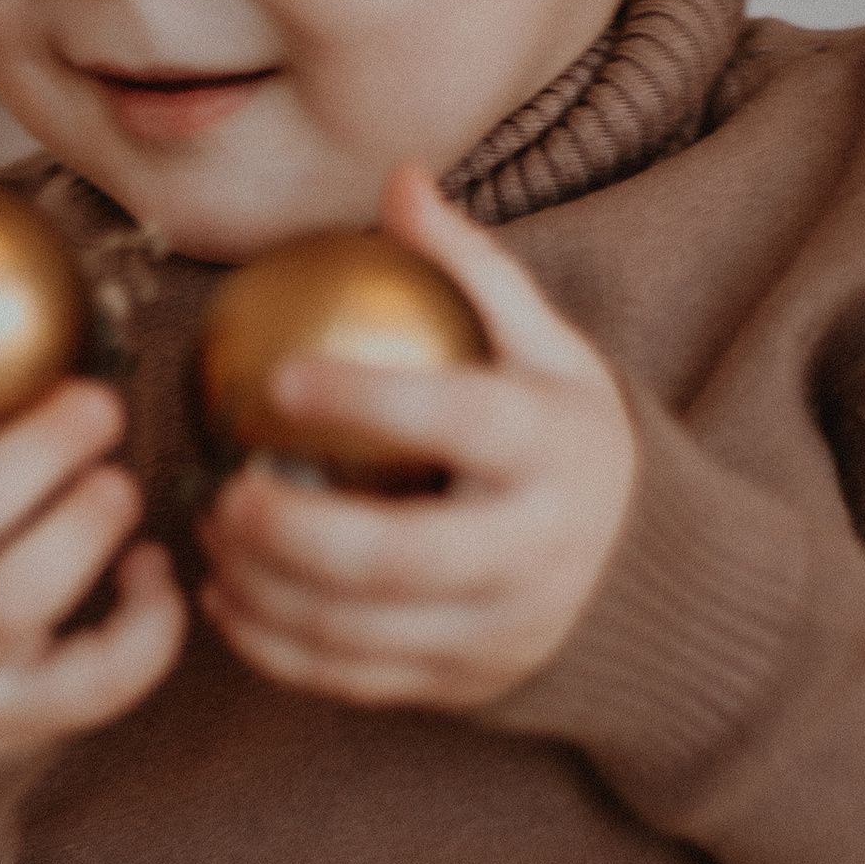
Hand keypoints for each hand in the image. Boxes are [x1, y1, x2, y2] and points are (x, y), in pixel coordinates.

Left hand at [198, 166, 634, 712]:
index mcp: (551, 451)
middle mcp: (532, 551)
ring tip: (213, 534)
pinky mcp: (461, 683)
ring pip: (358, 633)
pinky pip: (351, 680)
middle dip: (291, 531)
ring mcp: (498, 630)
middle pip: (395, 558)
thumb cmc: (566, 440)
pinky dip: (274, 648)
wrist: (651, 584)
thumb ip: (474, 271)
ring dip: (264, 591)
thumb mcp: (550, 350)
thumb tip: (400, 180)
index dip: (367, 403)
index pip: (459, 423)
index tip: (280, 382)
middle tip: (226, 490)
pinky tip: (226, 599)